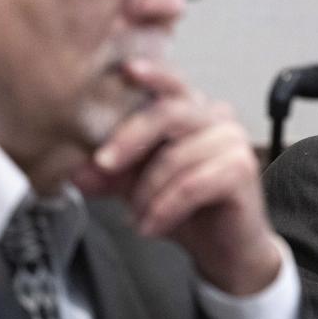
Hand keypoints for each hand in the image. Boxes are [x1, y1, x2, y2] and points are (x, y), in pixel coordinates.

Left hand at [72, 59, 280, 294]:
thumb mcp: (138, 186)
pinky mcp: (242, 169)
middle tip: (102, 165)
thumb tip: (75, 170)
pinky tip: (153, 226)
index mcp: (193, 110)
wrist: (227, 248)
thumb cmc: (189, 209)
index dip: (151, 74)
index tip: (126, 70)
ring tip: (138, 217)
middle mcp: (217, 117)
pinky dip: (166, 208)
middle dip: (129, 140)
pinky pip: (192, 184)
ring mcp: (233, 140)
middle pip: (169, 113)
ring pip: (176, 156)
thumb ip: (111, 173)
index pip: (171, 83)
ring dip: (147, 193)